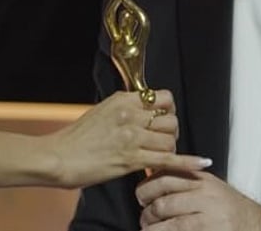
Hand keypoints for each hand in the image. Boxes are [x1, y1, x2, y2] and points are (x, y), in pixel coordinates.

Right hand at [45, 90, 210, 187]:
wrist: (59, 157)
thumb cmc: (76, 138)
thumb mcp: (101, 111)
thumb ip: (123, 109)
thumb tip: (140, 110)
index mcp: (123, 100)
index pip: (162, 97)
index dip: (169, 109)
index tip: (164, 118)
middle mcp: (130, 115)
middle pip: (170, 120)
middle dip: (171, 132)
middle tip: (162, 141)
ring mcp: (132, 137)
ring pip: (170, 140)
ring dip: (169, 149)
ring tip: (160, 155)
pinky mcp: (131, 159)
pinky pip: (168, 159)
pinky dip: (188, 163)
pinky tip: (201, 164)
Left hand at [137, 171, 260, 230]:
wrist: (256, 225)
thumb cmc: (230, 208)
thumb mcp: (209, 187)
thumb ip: (183, 183)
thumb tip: (150, 178)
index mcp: (202, 180)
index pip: (165, 178)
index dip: (145, 188)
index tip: (140, 196)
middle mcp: (206, 197)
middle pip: (163, 203)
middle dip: (147, 213)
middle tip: (144, 219)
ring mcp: (209, 218)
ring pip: (169, 223)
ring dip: (153, 230)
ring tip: (150, 230)